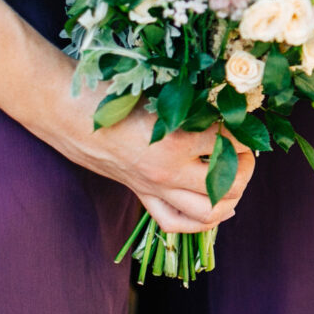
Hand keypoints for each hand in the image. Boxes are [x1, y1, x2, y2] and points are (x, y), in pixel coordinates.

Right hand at [57, 93, 254, 233]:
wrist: (65, 110)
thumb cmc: (112, 91)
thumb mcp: (160, 92)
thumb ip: (195, 104)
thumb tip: (232, 108)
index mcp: (175, 141)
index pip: (232, 143)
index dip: (247, 131)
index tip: (248, 119)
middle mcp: (168, 172)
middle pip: (229, 185)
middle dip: (247, 167)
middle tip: (246, 149)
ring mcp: (154, 188)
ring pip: (209, 212)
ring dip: (231, 195)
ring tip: (236, 174)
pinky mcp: (141, 195)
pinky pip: (176, 222)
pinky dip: (203, 221)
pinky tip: (219, 208)